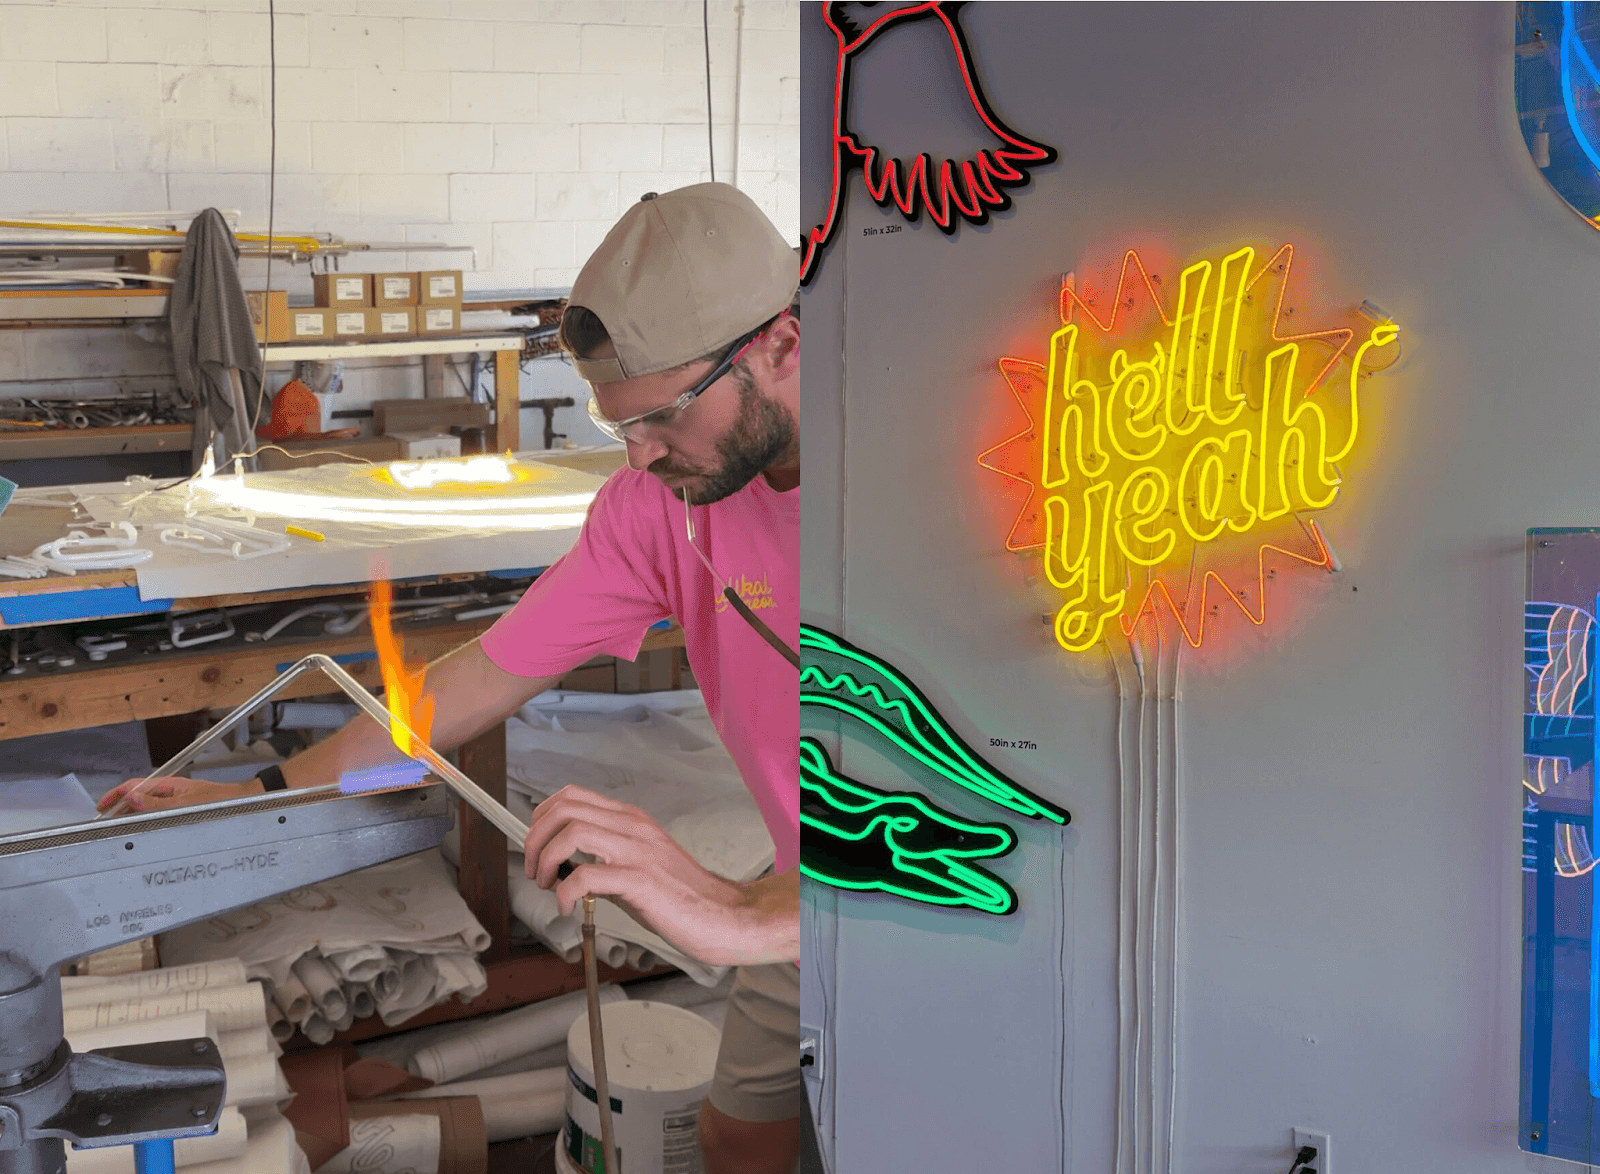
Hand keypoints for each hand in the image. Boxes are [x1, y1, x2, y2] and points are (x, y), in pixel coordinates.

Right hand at [96, 776, 260, 814]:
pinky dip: (144, 815)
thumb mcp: (185, 804)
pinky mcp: (180, 805)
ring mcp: (175, 797)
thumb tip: (132, 799)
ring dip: (130, 811)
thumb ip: (156, 803)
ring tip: (117, 823)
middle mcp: (170, 789)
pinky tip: (139, 823)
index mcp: (168, 784)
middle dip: (119, 805)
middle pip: (137, 795)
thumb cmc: (219, 800)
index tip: (102, 806)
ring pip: (145, 803)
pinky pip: (156, 809)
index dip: (115, 795)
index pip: (134, 786)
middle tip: (104, 819)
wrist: (241, 800)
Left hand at [523, 785, 792, 967]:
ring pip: (572, 832)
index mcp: (632, 820)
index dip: (541, 817)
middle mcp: (633, 828)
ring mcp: (638, 851)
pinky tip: (567, 907)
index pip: (572, 796)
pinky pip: (587, 875)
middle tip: (534, 870)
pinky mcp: (641, 880)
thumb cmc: (685, 896)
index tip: (534, 846)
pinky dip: (565, 892)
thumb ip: (607, 860)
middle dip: (534, 838)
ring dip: (545, 860)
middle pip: (564, 809)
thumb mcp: (641, 865)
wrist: (725, 916)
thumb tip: (568, 869)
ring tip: (547, 885)